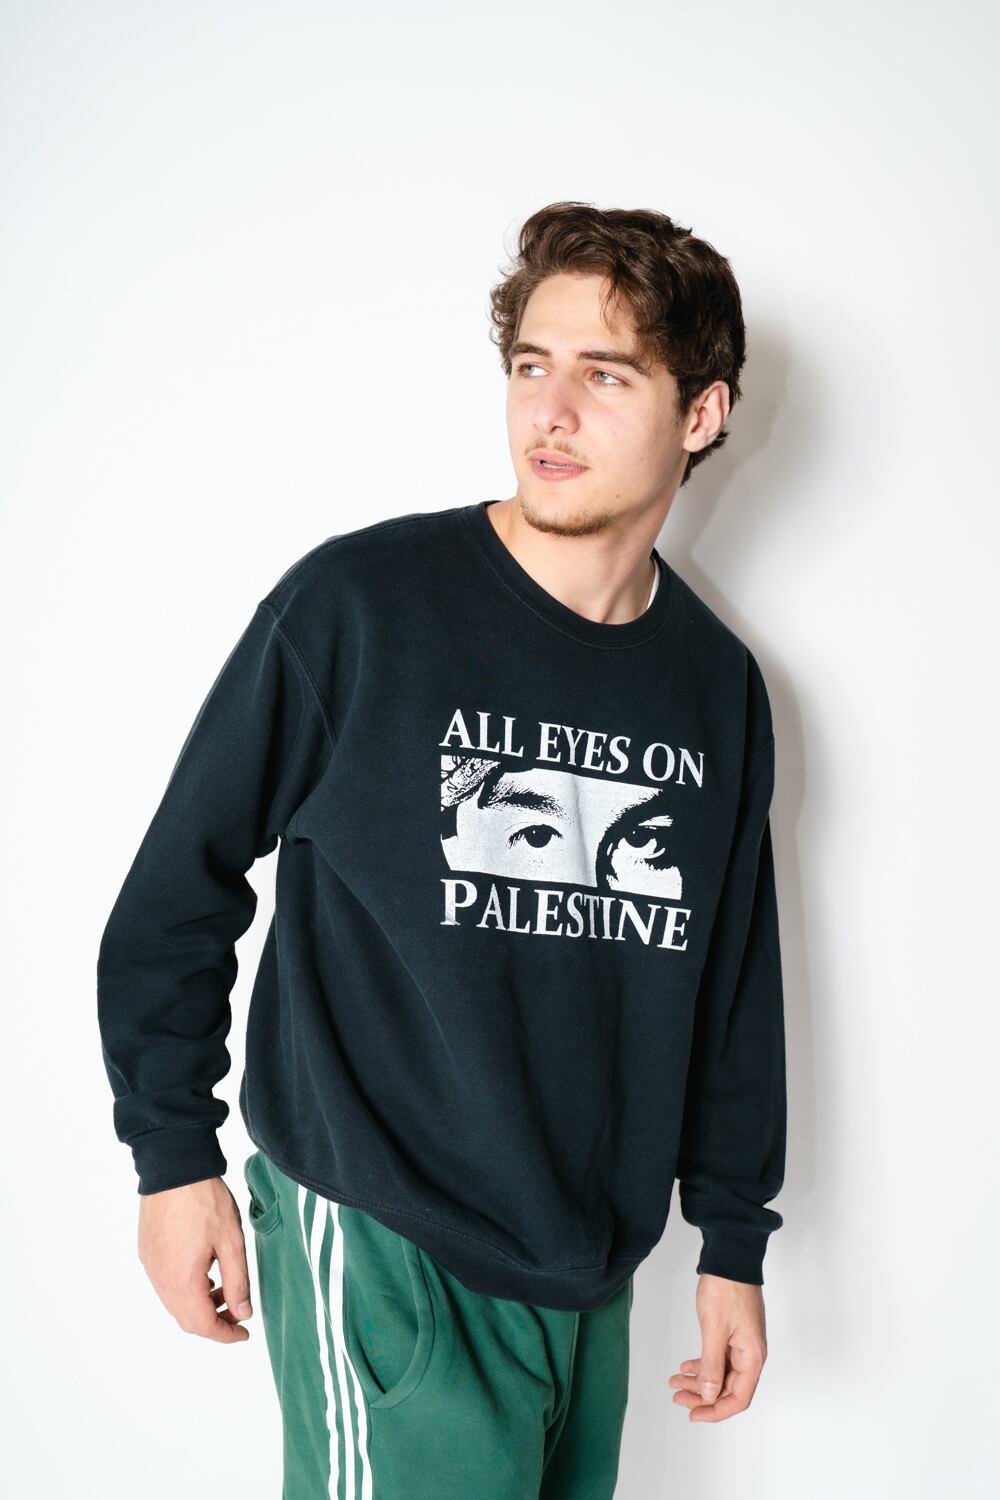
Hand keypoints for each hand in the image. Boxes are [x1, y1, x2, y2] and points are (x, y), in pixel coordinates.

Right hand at [138, 1176, 253, 1343]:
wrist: (174, 1168)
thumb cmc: (205, 1201)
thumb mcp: (232, 1241)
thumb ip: (238, 1281)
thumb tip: (243, 1313)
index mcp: (182, 1281)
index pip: (203, 1325)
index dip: (225, 1335)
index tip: (244, 1333)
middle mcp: (160, 1279)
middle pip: (186, 1319)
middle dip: (214, 1322)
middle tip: (237, 1312)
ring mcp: (150, 1266)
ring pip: (175, 1303)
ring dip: (200, 1304)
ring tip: (224, 1287)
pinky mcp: (147, 1253)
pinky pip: (165, 1284)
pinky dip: (186, 1289)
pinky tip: (204, 1272)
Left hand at [668, 1274, 767, 1420]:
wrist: (729, 1258)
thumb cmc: (726, 1290)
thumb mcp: (715, 1330)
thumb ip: (712, 1365)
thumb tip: (709, 1394)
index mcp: (752, 1357)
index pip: (738, 1398)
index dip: (716, 1411)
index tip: (694, 1414)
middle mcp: (751, 1354)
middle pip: (728, 1388)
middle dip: (702, 1396)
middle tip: (677, 1397)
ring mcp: (742, 1343)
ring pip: (721, 1373)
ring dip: (699, 1381)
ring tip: (675, 1382)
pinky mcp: (734, 1333)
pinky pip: (719, 1357)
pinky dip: (703, 1364)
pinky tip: (686, 1367)